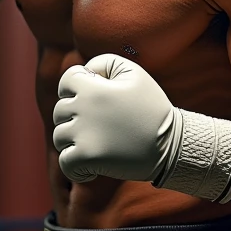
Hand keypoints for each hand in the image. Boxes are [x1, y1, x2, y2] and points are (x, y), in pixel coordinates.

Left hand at [53, 54, 181, 183]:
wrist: (170, 145)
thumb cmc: (152, 108)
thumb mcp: (135, 74)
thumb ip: (106, 63)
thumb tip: (85, 71)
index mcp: (93, 89)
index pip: (66, 81)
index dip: (74, 88)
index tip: (89, 99)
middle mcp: (84, 109)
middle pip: (60, 111)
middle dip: (75, 117)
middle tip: (100, 125)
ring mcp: (83, 135)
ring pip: (60, 137)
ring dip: (74, 142)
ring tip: (98, 144)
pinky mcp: (87, 158)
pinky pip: (65, 162)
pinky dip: (75, 167)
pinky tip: (91, 166)